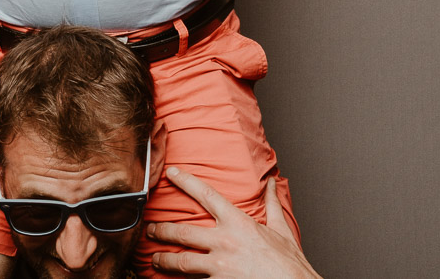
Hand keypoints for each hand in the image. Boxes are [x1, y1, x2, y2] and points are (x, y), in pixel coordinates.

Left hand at [149, 168, 323, 278]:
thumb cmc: (289, 263)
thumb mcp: (281, 229)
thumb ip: (271, 205)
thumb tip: (271, 183)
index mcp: (238, 224)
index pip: (206, 195)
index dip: (186, 181)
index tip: (171, 172)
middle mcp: (224, 243)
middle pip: (183, 232)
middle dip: (161, 230)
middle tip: (150, 229)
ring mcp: (219, 266)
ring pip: (182, 261)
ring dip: (164, 260)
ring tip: (154, 259)